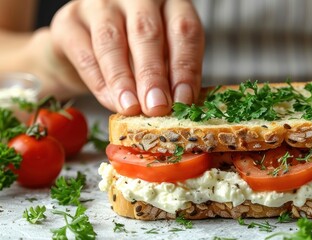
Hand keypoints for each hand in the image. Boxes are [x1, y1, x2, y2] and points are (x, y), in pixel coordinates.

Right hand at [50, 0, 203, 115]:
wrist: (86, 47)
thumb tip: (181, 103)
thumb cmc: (136, 52)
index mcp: (170, 1)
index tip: (183, 100)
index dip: (185, 67)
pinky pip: (84, 53)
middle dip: (153, 74)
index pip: (184, 30)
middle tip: (156, 106)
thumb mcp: (163, 58)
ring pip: (112, 40)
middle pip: (146, 32)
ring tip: (131, 108)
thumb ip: (172, 74)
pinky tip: (110, 101)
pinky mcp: (69, 20)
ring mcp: (100, 4)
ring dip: (123, 79)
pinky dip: (99, 81)